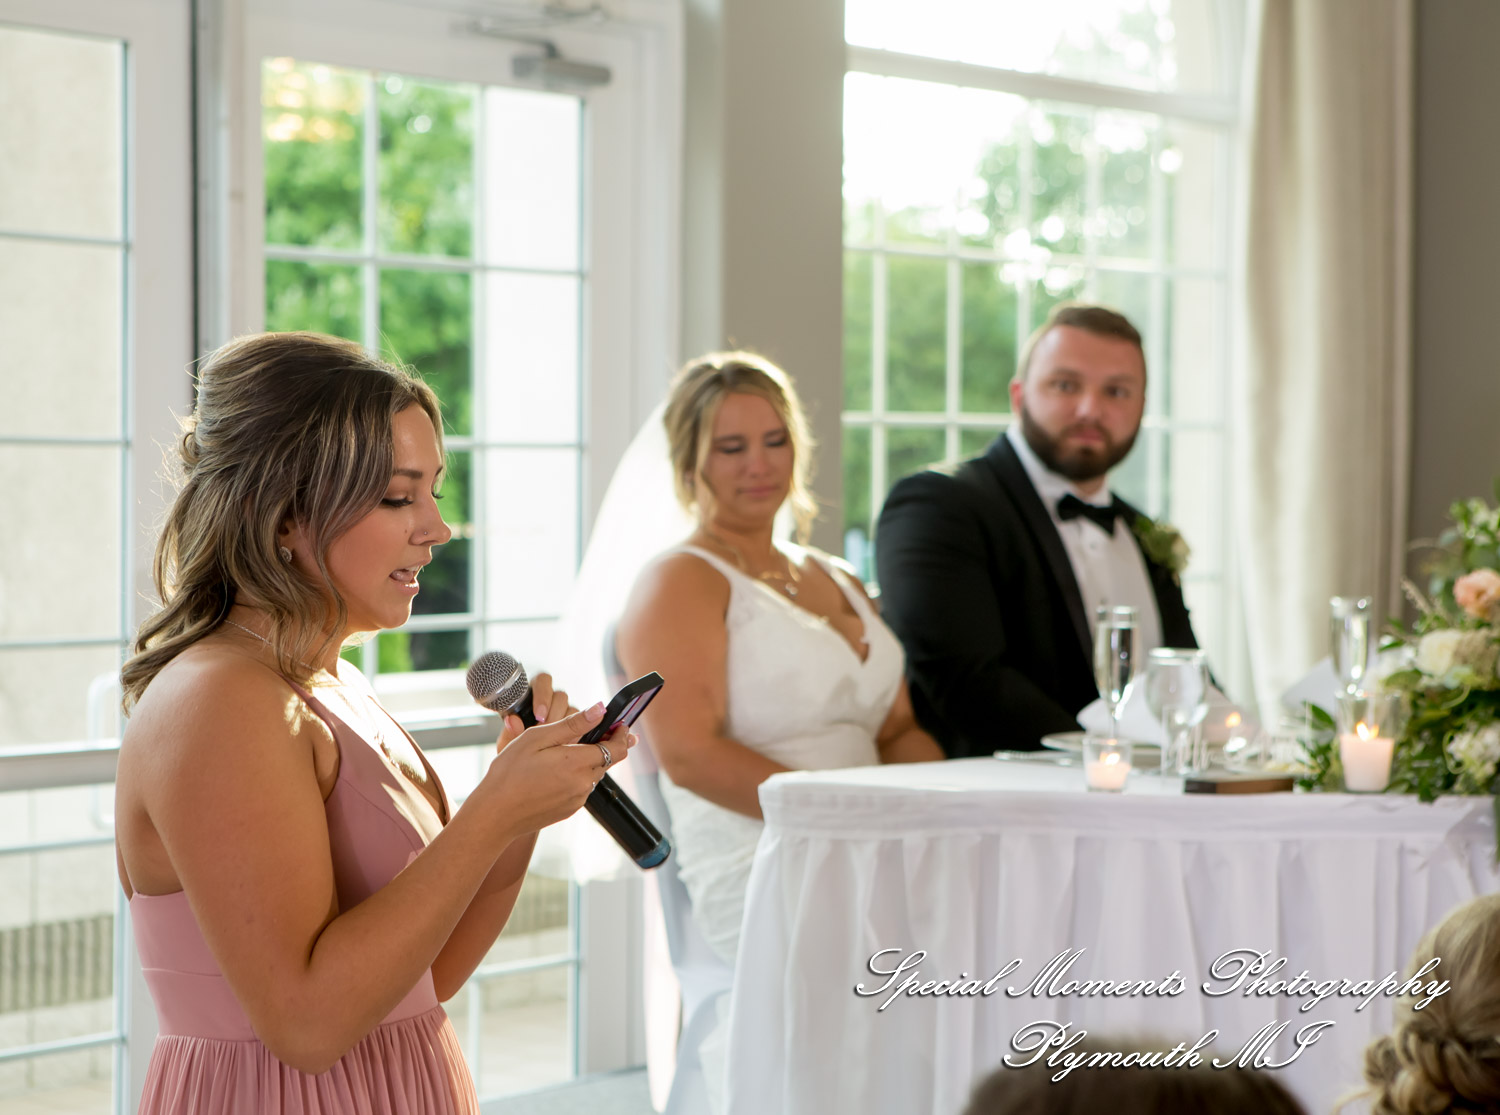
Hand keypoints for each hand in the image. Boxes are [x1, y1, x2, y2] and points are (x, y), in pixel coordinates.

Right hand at [481, 704, 637, 834]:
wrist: (495, 814)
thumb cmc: (509, 772)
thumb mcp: (537, 738)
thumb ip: (573, 724)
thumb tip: (600, 710)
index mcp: (577, 763)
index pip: (616, 748)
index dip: (622, 735)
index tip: (621, 724)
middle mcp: (583, 784)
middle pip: (607, 760)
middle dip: (605, 745)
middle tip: (595, 731)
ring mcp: (577, 799)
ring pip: (593, 774)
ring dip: (588, 761)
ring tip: (566, 751)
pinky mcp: (569, 809)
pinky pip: (581, 788)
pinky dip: (576, 776)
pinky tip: (555, 771)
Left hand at [494, 672, 576, 752]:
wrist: (523, 768)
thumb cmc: (513, 750)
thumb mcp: (508, 743)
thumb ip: (509, 733)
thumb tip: (512, 720)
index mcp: (532, 696)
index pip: (543, 681)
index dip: (543, 695)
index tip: (539, 714)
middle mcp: (551, 702)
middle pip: (560, 696)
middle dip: (554, 713)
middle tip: (547, 729)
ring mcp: (565, 714)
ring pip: (573, 710)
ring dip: (565, 724)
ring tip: (555, 740)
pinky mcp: (575, 727)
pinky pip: (582, 725)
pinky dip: (575, 734)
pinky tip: (566, 744)